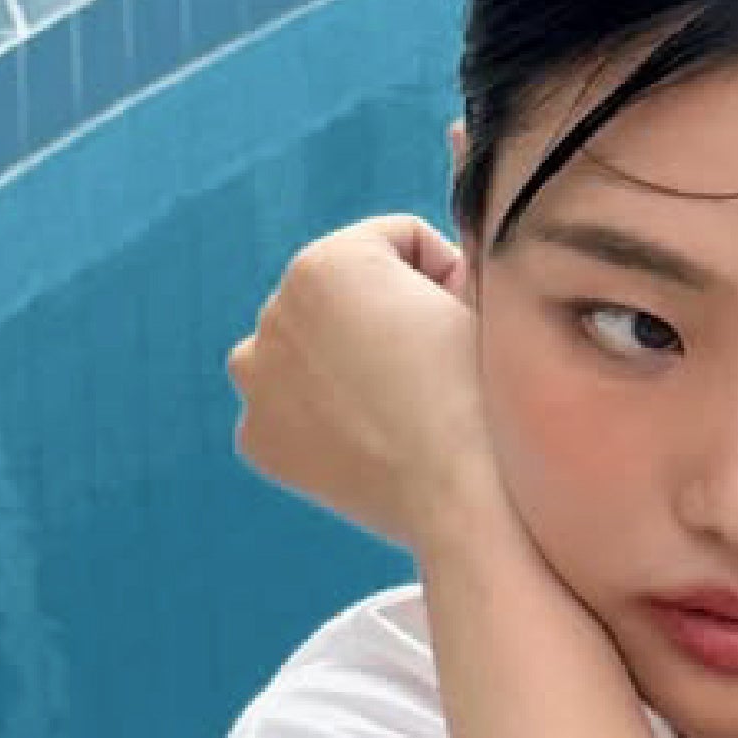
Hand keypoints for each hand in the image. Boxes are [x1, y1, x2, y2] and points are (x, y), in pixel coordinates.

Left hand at [224, 212, 495, 557]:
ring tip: (390, 402)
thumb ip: (443, 264)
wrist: (462, 492)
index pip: (392, 244)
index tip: (463, 319)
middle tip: (427, 370)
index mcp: (327, 260)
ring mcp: (257, 377)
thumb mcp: (473, 295)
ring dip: (333, 361)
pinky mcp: (255, 438)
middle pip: (340, 297)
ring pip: (299, 349)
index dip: (443, 277)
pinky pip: (287, 408)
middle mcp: (275, 308)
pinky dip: (316, 419)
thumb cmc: (481, 393)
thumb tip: (421, 277)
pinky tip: (362, 439)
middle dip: (377, 319)